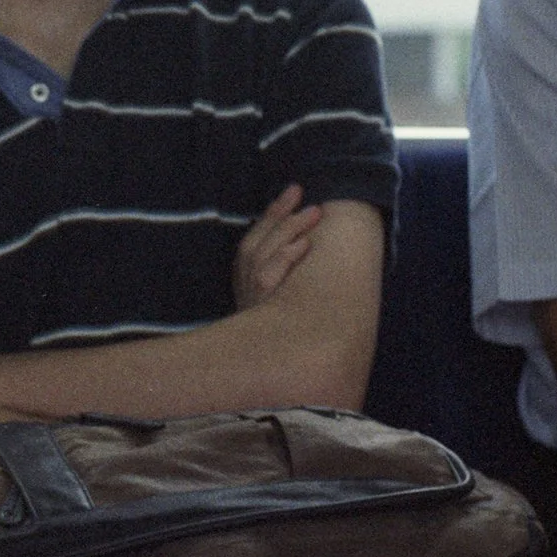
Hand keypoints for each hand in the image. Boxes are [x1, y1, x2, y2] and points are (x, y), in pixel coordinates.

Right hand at [234, 183, 321, 310]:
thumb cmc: (285, 320)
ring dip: (287, 229)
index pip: (255, 237)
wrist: (274, 364)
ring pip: (262, 253)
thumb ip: (284, 265)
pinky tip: (305, 243)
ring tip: (313, 212)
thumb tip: (310, 234)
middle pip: (256, 241)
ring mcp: (250, 295)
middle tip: (301, 194)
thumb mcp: (279, 292)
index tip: (293, 192)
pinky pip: (267, 275)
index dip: (273, 213)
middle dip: (278, 213)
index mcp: (244, 276)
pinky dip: (284, 256)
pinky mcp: (260, 307)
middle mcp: (243, 283)